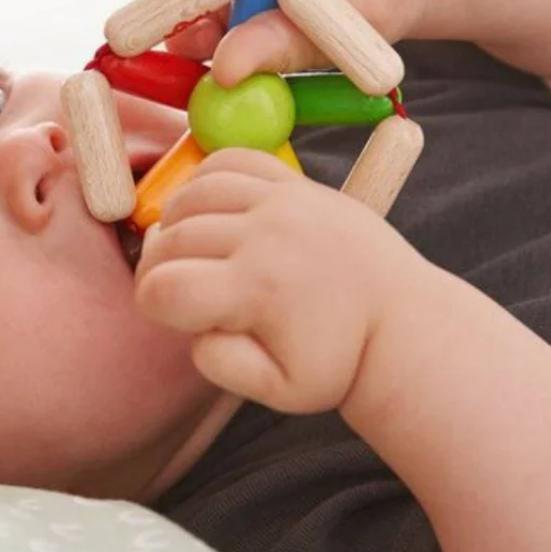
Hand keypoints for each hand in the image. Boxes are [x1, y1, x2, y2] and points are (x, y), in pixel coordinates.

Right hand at [134, 148, 429, 413]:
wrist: (399, 320)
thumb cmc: (334, 360)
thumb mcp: (279, 390)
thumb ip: (220, 364)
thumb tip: (193, 323)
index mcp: (260, 290)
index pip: (163, 288)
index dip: (151, 305)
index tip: (171, 316)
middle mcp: (268, 235)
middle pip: (170, 240)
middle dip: (158, 269)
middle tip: (175, 290)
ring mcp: (282, 201)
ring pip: (191, 195)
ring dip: (175, 225)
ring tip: (189, 253)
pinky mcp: (294, 183)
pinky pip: (228, 161)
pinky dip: (203, 182)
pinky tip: (208, 212)